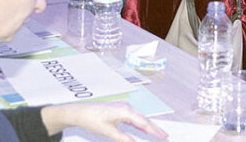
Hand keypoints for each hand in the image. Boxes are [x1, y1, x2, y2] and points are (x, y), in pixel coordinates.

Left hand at [42, 102, 166, 140]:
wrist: (80, 112)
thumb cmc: (92, 120)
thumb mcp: (109, 132)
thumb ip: (123, 139)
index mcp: (125, 111)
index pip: (143, 123)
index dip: (154, 130)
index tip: (163, 136)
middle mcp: (126, 107)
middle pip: (144, 119)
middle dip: (155, 128)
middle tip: (165, 136)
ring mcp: (124, 108)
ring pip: (140, 118)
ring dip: (148, 126)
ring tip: (158, 133)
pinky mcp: (120, 110)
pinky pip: (134, 117)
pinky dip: (140, 123)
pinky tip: (143, 128)